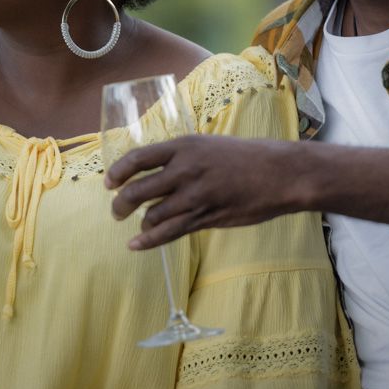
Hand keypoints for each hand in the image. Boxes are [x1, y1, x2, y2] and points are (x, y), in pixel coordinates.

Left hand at [104, 135, 303, 249]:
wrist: (279, 173)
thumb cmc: (244, 157)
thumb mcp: (206, 145)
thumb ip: (179, 156)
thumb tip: (152, 169)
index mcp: (183, 147)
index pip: (138, 159)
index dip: (118, 172)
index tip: (108, 183)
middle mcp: (184, 170)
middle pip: (138, 190)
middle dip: (121, 203)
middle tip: (117, 209)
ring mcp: (195, 196)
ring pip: (152, 214)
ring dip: (138, 222)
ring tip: (135, 223)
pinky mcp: (206, 217)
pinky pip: (170, 232)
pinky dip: (148, 240)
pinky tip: (135, 244)